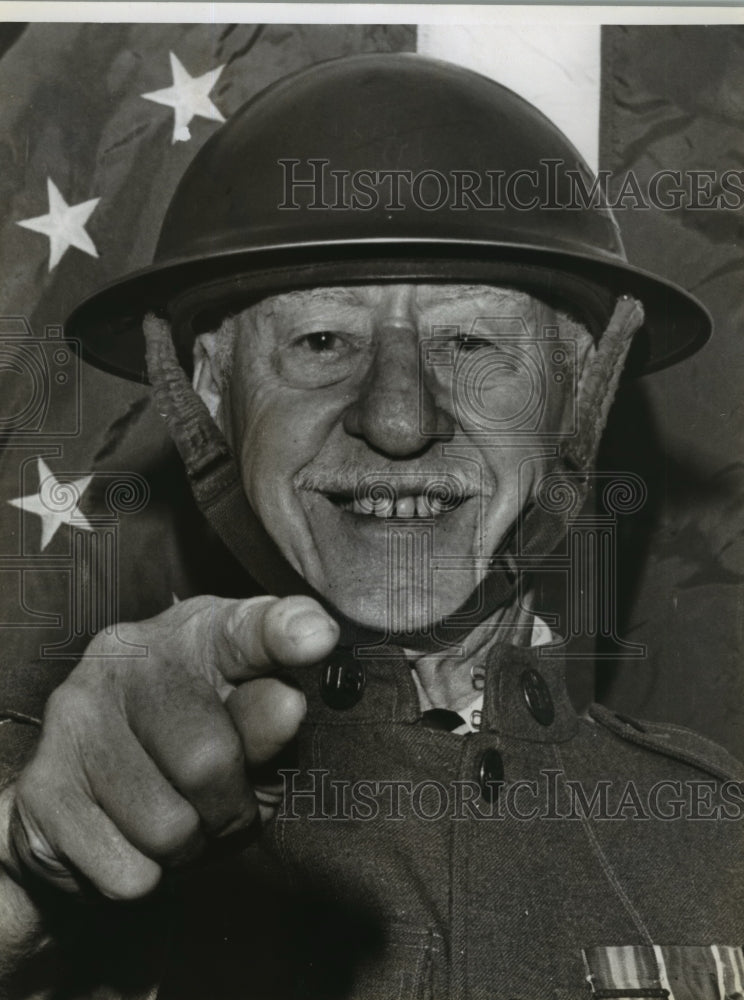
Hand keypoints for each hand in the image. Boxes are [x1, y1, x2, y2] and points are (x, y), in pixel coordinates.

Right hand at [6, 595, 337, 900]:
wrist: (93, 787)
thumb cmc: (193, 746)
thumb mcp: (248, 730)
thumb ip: (270, 718)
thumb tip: (287, 702)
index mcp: (200, 632)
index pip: (250, 628)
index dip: (285, 633)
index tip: (316, 639)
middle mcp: (129, 655)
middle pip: (209, 762)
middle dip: (232, 809)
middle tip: (220, 802)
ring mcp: (76, 714)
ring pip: (168, 828)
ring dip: (189, 848)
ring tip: (177, 815)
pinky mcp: (42, 782)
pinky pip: (129, 871)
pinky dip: (146, 876)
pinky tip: (133, 836)